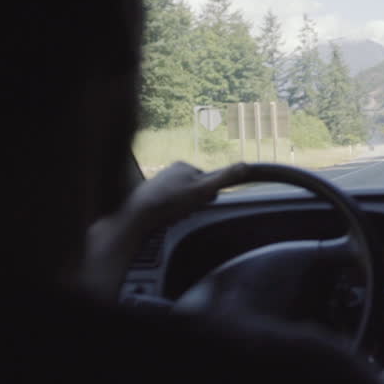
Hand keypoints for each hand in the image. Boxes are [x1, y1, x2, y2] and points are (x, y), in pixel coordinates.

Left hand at [82, 162, 249, 299]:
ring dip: (182, 209)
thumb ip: (225, 178)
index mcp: (183, 166)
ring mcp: (158, 183)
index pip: (207, 181)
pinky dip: (170, 212)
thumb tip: (246, 165)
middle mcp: (170, 171)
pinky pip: (168, 205)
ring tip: (174, 216)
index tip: (201, 203)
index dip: (208, 195)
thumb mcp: (203, 190)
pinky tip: (165, 218)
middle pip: (194, 190)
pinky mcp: (149, 195)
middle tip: (186, 212)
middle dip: (194, 202)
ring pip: (181, 198)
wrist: (137, 215)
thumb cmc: (171, 202)